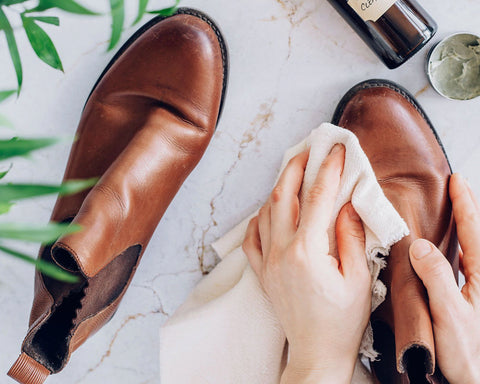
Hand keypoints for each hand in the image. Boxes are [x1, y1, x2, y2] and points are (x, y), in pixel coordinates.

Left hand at [242, 144, 371, 383]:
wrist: (316, 352)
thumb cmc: (342, 321)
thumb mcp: (358, 279)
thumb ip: (351, 237)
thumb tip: (347, 204)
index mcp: (307, 251)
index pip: (317, 198)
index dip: (328, 169)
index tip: (336, 150)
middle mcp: (281, 251)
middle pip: (282, 196)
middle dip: (294, 167)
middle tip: (307, 150)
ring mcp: (267, 261)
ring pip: (264, 212)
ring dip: (278, 189)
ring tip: (292, 175)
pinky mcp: (261, 272)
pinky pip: (251, 237)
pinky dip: (258, 218)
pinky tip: (268, 211)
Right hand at [409, 174, 479, 383]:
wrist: (475, 380)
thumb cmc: (467, 354)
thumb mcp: (449, 314)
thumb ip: (436, 278)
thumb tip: (420, 244)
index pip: (474, 231)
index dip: (465, 204)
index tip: (456, 181)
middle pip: (475, 234)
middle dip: (468, 207)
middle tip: (457, 185)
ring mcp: (477, 287)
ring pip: (470, 246)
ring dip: (463, 224)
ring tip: (454, 206)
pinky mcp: (470, 297)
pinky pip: (463, 262)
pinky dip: (457, 245)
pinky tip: (450, 246)